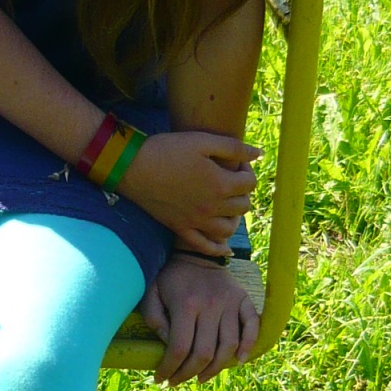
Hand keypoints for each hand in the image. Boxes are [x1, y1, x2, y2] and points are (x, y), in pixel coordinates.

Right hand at [118, 130, 258, 254]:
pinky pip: (204, 246)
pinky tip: (225, 248)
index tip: (236, 162)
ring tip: (228, 205)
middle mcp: (212, 207)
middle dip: (243, 191)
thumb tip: (258, 154)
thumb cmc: (167, 149)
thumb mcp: (202, 141)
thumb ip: (234, 148)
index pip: (250, 183)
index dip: (247, 169)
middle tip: (232, 179)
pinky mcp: (180, 228)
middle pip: (243, 206)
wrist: (132, 167)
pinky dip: (218, 249)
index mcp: (220, 184)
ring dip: (234, 217)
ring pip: (228, 228)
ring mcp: (196, 221)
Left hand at [141, 254, 259, 385]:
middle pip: (205, 353)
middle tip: (178, 381)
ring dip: (215, 369)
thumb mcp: (151, 293)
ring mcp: (231, 302)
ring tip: (200, 378)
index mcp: (186, 304)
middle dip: (189, 374)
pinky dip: (249, 346)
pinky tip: (239, 361)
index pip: (180, 348)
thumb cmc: (170, 277)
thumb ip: (154, 319)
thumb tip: (168, 344)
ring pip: (228, 346)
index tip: (161, 378)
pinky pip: (252, 327)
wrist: (196, 253)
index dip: (169, 369)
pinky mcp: (244, 300)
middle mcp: (211, 305)